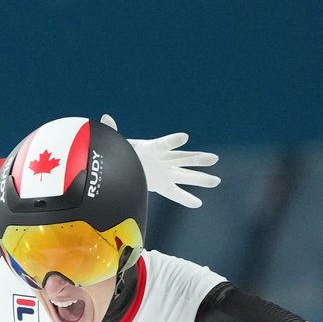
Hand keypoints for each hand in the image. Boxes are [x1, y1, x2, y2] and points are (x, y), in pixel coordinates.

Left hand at [101, 113, 219, 208]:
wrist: (124, 164)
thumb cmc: (124, 151)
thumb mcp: (119, 144)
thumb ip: (113, 132)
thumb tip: (105, 117)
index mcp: (153, 149)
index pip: (164, 144)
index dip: (173, 140)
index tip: (184, 137)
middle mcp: (164, 160)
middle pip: (184, 159)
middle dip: (198, 159)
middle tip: (214, 158)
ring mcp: (166, 172)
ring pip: (186, 176)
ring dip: (201, 179)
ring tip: (216, 181)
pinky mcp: (163, 185)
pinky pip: (176, 194)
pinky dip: (186, 199)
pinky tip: (198, 204)